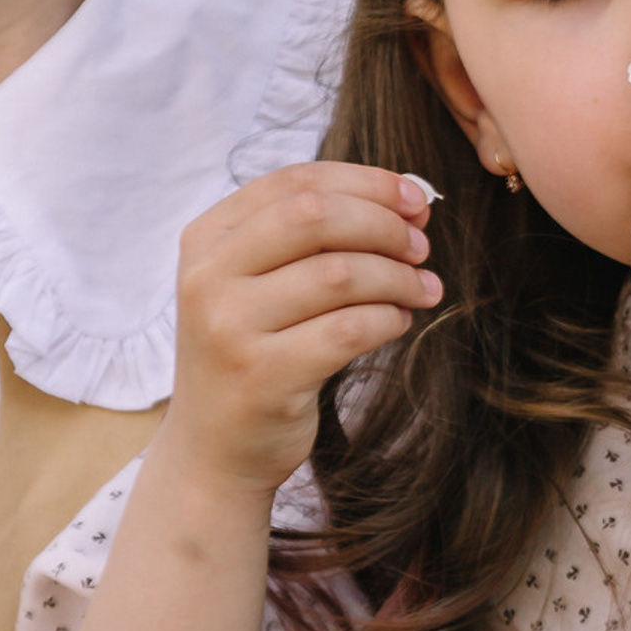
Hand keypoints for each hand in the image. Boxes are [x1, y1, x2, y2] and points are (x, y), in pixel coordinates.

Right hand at [166, 164, 439, 494]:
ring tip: (422, 290)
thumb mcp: (264, 283)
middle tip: (421, 248)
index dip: (367, 182)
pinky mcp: (263, 375)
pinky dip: (389, 319)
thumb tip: (410, 203)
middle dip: (384, 225)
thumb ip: (321, 238)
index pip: (296, 182)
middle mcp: (209, 277)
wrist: (216, 449)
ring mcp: (229, 327)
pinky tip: (399, 323)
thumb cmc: (257, 352)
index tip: (415, 200)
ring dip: (399, 277)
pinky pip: (350, 329)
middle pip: (316, 216)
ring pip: (340, 274)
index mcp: (208, 239)